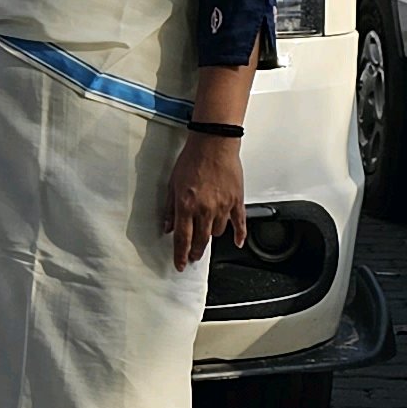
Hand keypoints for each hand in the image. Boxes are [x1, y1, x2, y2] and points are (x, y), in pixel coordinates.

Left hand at [163, 128, 245, 273]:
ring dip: (211, 236)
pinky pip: (240, 223)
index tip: (180, 264)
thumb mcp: (172, 183)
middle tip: (193, 257)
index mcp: (186, 206)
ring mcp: (223, 207)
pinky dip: (240, 234)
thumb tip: (167, 226)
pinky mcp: (236, 201)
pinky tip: (237, 242)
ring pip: (218, 232)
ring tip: (207, 236)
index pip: (182, 239)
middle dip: (195, 252)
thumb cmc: (192, 158)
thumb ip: (169, 207)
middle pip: (201, 240)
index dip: (180, 255)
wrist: (214, 143)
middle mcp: (205, 210)